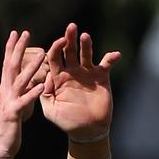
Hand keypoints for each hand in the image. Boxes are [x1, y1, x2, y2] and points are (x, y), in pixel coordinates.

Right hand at [0, 30, 48, 158]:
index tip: (16, 33)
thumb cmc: (8, 127)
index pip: (7, 64)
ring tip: (42, 54)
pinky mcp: (13, 114)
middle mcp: (5, 92)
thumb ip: (23, 93)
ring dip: (31, 67)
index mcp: (5, 89)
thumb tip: (32, 84)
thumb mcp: (16, 106)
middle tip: (25, 33)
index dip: (11, 48)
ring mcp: (8, 102)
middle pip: (11, 66)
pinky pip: (24, 102)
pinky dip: (32, 93)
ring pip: (19, 80)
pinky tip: (41, 86)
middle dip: (18, 49)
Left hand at [40, 22, 120, 139]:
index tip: (58, 43)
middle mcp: (72, 72)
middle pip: (70, 51)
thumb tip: (44, 77)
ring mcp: (87, 73)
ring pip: (86, 54)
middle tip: (71, 27)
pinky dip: (111, 57)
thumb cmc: (67, 122)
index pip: (55, 58)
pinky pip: (106, 64)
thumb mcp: (51, 110)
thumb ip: (45, 94)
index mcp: (58, 78)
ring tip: (85, 36)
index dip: (55, 48)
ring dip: (86, 44)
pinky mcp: (101, 77)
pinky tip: (114, 55)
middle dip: (70, 39)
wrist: (87, 130)